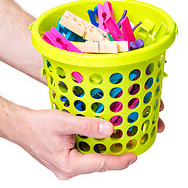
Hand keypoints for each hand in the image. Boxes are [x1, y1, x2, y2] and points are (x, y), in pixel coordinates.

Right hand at [18, 100, 164, 179]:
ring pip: (91, 159)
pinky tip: (98, 137)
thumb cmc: (37, 125)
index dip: (119, 161)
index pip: (101, 165)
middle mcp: (68, 169)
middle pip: (98, 164)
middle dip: (114, 156)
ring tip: (117, 140)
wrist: (23, 126)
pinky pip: (84, 155)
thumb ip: (87, 126)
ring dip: (103, 150)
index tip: (133, 156)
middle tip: (129, 145)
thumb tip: (109, 130)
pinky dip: (93, 147)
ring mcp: (67, 165)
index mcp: (69, 164)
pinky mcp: (66, 159)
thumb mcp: (64, 122)